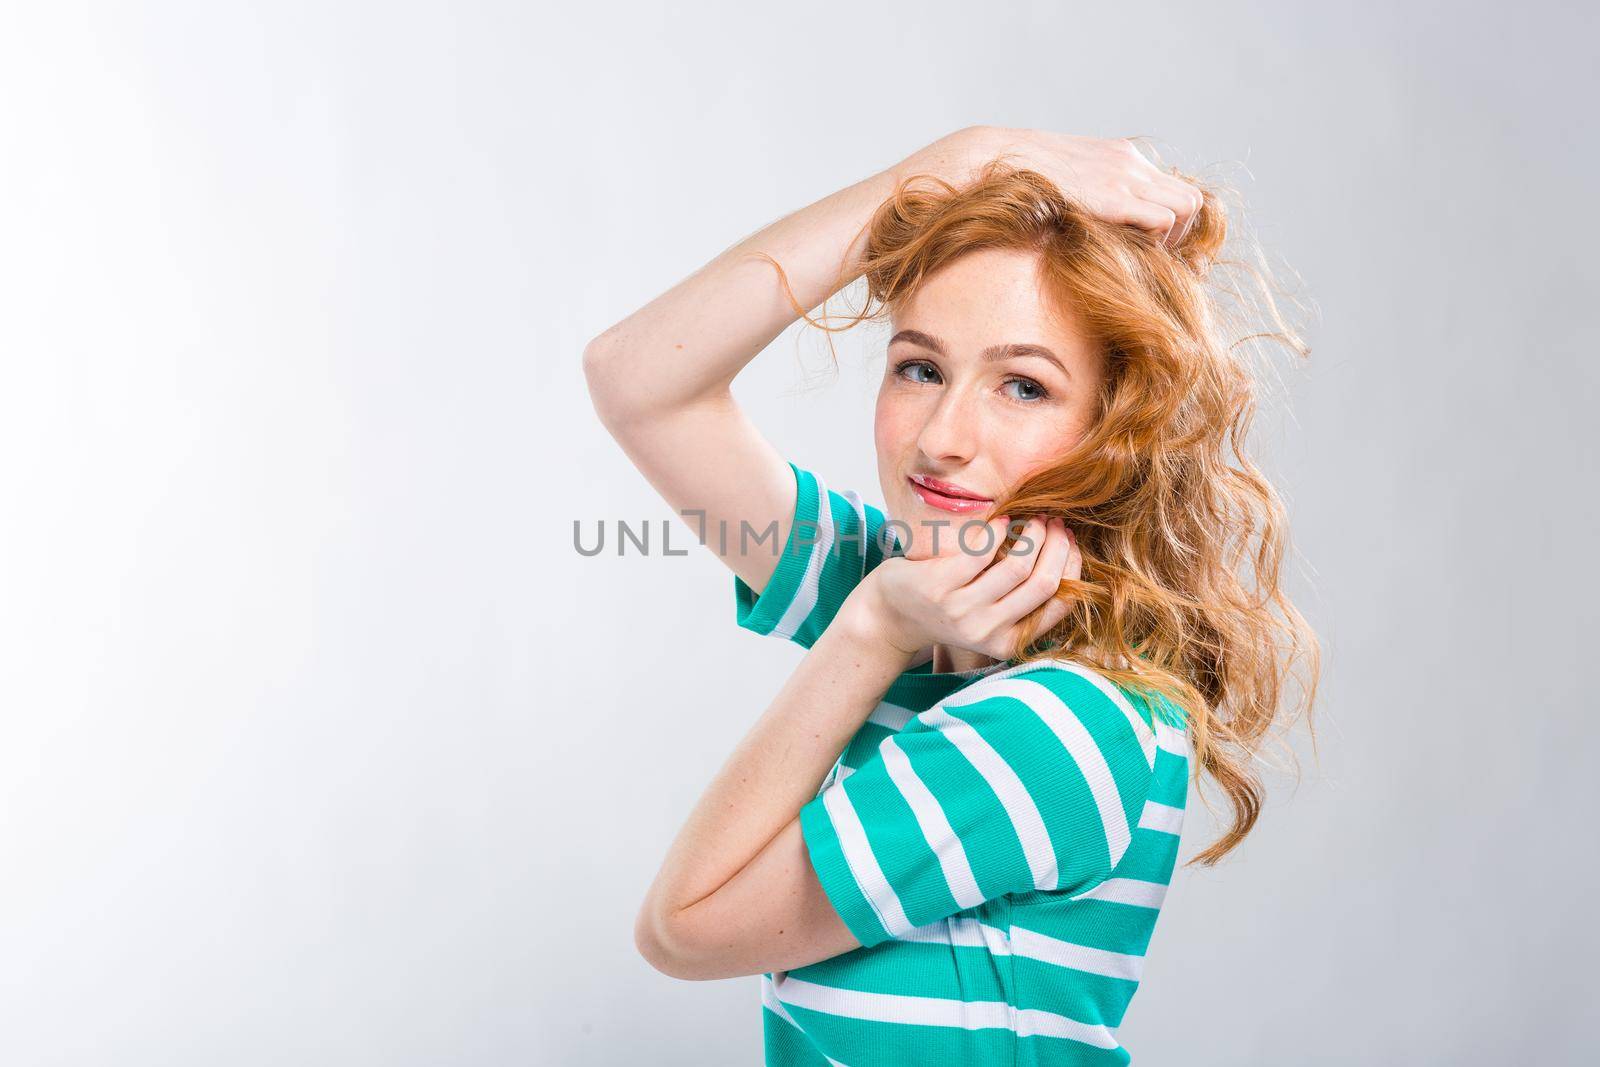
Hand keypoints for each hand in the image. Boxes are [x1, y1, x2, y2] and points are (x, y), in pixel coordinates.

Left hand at [849, 514, 1080, 661]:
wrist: (892, 614)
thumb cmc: (949, 609)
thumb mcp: (989, 617)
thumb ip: (1022, 602)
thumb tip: (1067, 557)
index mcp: (1007, 643)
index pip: (1059, 603)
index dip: (1071, 567)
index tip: (1069, 542)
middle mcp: (987, 631)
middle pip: (1044, 582)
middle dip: (1058, 546)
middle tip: (1056, 523)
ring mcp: (963, 610)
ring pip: (1018, 566)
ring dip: (1033, 534)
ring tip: (1033, 518)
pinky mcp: (941, 585)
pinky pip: (982, 551)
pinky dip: (999, 530)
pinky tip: (1002, 520)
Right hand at [898, 125, 1203, 247]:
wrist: (984, 163)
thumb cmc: (1010, 186)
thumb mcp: (1058, 190)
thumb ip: (1084, 203)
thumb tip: (1093, 234)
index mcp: (1119, 157)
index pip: (1172, 190)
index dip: (1172, 227)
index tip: (1155, 254)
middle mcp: (1130, 161)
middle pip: (1190, 199)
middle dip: (1181, 235)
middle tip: (1155, 262)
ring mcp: (1125, 174)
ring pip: (1187, 208)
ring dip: (1172, 239)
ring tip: (1141, 261)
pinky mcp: (1115, 194)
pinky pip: (1166, 218)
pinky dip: (1158, 241)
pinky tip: (1130, 256)